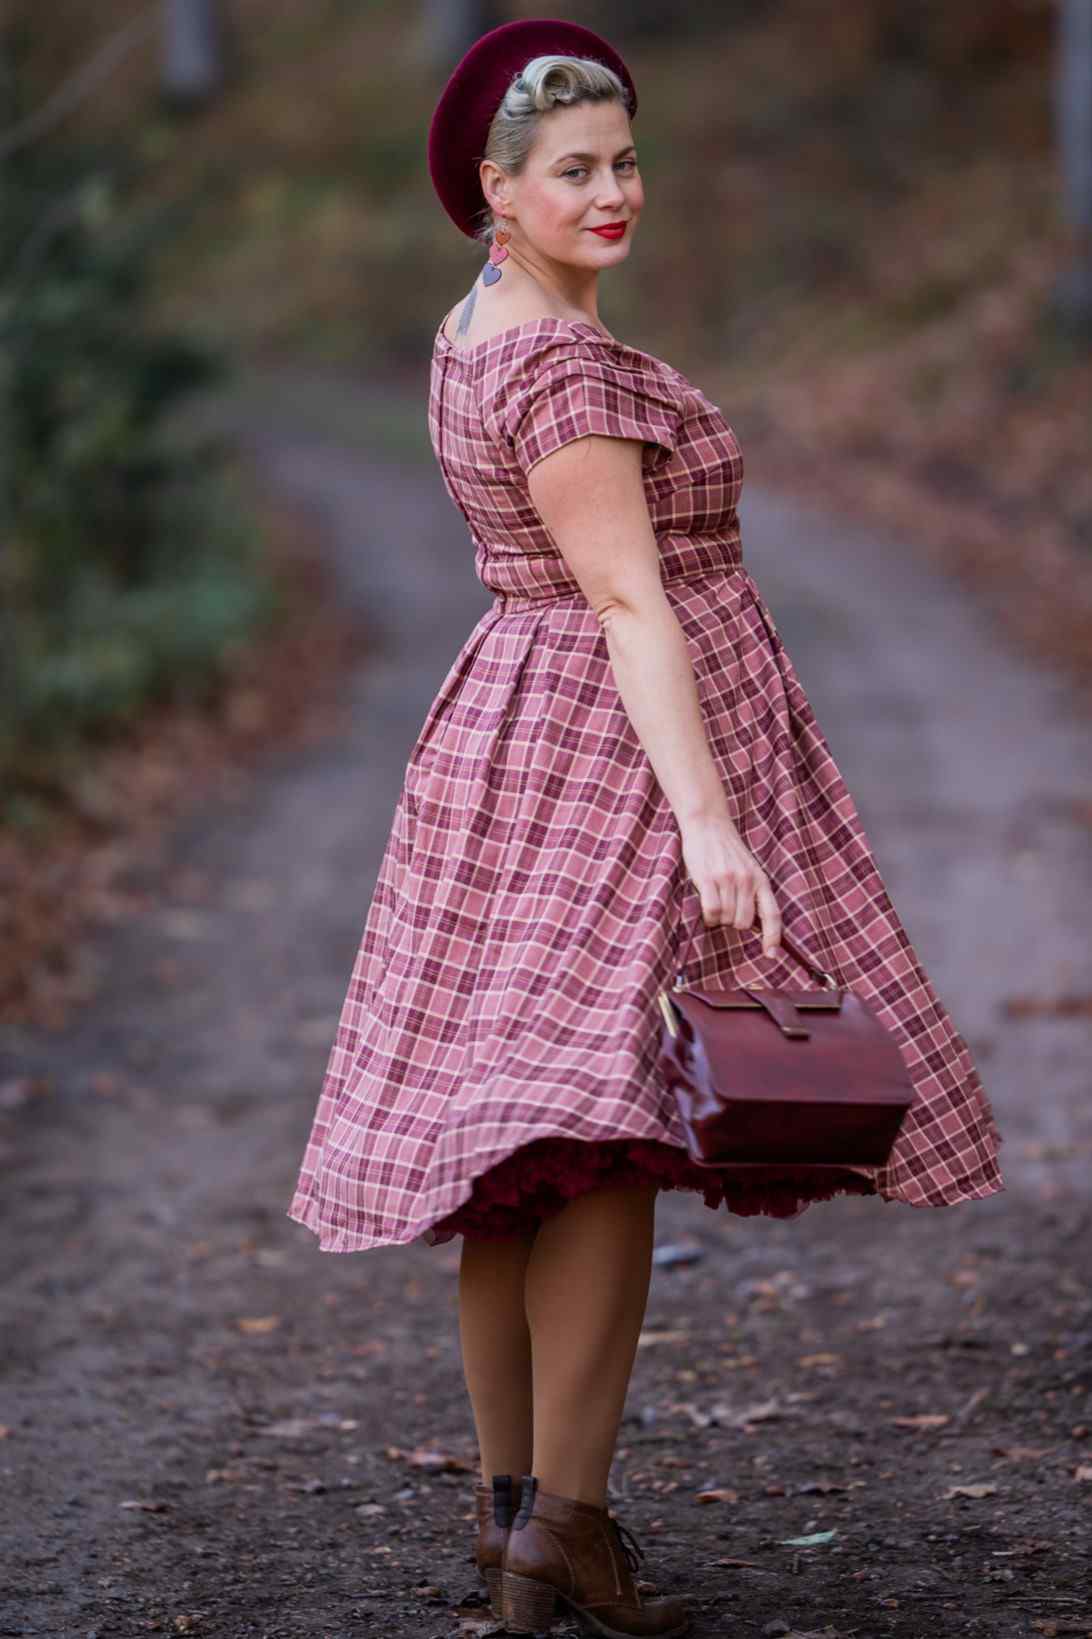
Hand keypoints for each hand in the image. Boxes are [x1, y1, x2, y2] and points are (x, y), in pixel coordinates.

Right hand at [680, 813, 782, 957]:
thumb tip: (753, 924)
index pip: (772, 915)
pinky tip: (705, 903)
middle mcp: (748, 881)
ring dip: (717, 918)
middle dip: (732, 922)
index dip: (773, 937)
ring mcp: (729, 880)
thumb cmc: (726, 851)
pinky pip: (711, 911)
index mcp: (761, 880)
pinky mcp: (709, 879)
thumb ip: (752, 892)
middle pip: (743, 923)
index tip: (771, 954)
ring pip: (725, 919)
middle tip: (724, 907)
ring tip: (713, 899)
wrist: (708, 824)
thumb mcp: (748, 869)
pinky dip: (707, 915)